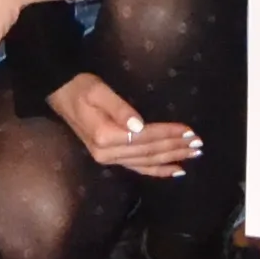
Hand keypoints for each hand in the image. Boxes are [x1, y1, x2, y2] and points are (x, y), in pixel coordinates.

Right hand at [47, 73, 204, 177]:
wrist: (61, 94)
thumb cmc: (81, 88)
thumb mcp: (99, 91)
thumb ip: (119, 108)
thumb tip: (139, 124)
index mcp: (104, 136)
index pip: (145, 137)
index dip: (168, 134)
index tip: (190, 131)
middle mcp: (107, 153)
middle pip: (149, 152)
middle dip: (175, 147)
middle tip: (199, 144)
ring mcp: (108, 158)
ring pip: (146, 162)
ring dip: (171, 158)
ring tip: (193, 155)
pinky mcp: (110, 158)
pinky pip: (138, 167)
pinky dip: (157, 170)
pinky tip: (175, 170)